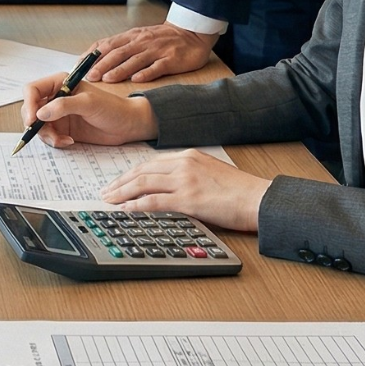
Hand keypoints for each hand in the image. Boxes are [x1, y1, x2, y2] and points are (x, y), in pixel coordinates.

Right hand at [19, 76, 154, 146]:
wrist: (127, 125)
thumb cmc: (112, 108)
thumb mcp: (89, 103)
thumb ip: (64, 106)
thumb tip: (40, 114)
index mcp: (59, 83)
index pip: (32, 90)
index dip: (28, 104)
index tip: (31, 120)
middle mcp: (55, 97)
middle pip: (31, 109)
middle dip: (35, 124)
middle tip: (48, 134)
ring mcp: (58, 114)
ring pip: (38, 125)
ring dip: (46, 135)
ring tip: (62, 140)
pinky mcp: (63, 129)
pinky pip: (48, 136)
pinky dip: (54, 141)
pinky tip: (69, 142)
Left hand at [88, 23, 218, 82]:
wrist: (191, 32)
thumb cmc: (162, 38)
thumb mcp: (138, 37)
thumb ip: (120, 46)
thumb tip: (95, 58)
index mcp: (131, 37)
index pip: (107, 45)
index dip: (92, 56)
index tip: (79, 67)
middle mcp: (141, 42)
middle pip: (118, 52)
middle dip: (102, 65)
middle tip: (89, 77)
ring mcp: (156, 50)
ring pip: (135, 60)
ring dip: (120, 70)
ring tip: (107, 79)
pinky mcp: (171, 59)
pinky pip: (157, 66)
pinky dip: (147, 73)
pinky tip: (137, 80)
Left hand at [102, 149, 270, 232]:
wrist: (258, 198)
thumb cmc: (240, 190)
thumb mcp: (211, 172)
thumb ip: (190, 174)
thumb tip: (170, 187)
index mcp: (189, 156)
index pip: (151, 163)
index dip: (131, 173)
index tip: (119, 181)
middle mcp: (184, 164)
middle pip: (142, 171)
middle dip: (121, 182)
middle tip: (105, 191)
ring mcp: (186, 181)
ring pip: (143, 184)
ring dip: (122, 192)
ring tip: (109, 200)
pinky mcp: (189, 199)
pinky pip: (154, 201)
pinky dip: (137, 205)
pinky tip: (126, 209)